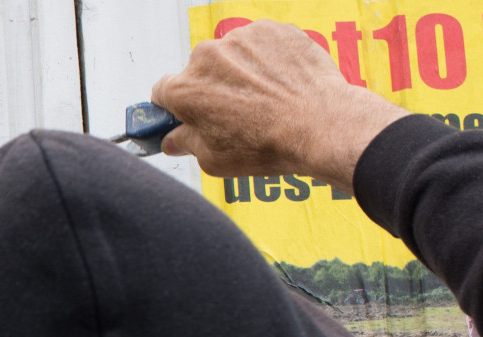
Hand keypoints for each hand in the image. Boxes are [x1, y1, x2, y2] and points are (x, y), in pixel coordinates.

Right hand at [150, 20, 407, 190]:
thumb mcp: (214, 160)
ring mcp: (242, 39)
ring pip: (231, 56)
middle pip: (199, 71)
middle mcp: (208, 56)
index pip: (163, 91)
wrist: (319, 124)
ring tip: (264, 101)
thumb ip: (186, 144)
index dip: (175, 107)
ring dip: (241, 73)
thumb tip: (174, 139)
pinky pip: (261, 44)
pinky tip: (281, 85)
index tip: (188, 115)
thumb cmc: (268, 144)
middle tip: (235, 114)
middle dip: (211, 89)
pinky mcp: (272, 30)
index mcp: (186, 89)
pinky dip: (267, 61)